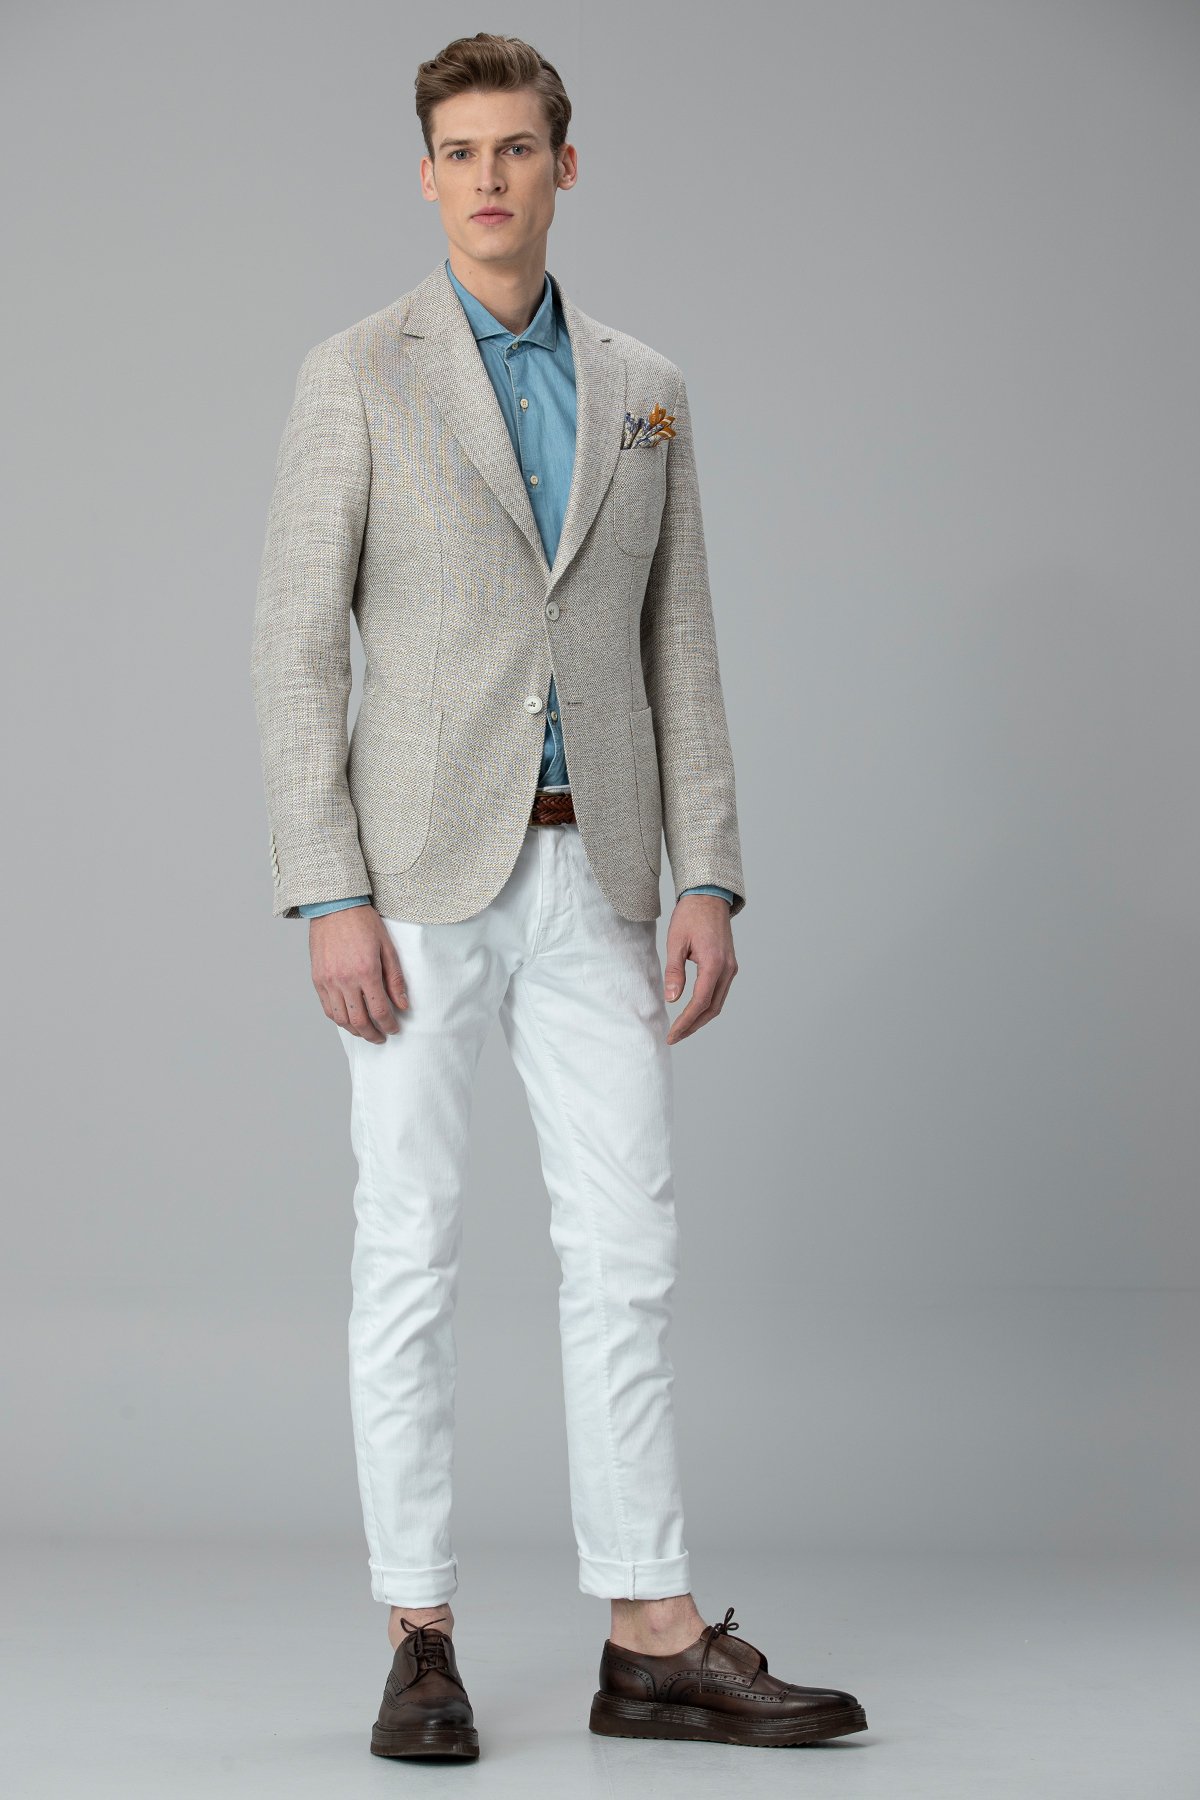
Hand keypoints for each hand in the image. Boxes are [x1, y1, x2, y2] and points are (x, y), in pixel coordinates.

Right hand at [309, 904, 408, 1041]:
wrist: (335, 907)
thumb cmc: (363, 923)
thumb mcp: (387, 948)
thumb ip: (395, 979)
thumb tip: (403, 1004)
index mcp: (366, 972)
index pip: (380, 1011)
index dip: (389, 1025)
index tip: (394, 1029)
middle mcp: (345, 980)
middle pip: (359, 1020)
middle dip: (372, 1034)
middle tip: (381, 1037)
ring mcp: (328, 981)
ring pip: (341, 1019)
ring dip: (355, 1030)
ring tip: (366, 1031)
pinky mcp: (317, 979)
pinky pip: (327, 1008)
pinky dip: (339, 1019)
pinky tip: (348, 1019)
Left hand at [663, 894, 737, 1044]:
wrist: (709, 897)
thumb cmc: (690, 916)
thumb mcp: (676, 942)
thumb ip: (674, 972)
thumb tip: (671, 999)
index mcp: (714, 963)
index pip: (700, 1002)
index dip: (686, 1022)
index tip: (672, 1034)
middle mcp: (727, 969)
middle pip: (712, 1008)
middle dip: (693, 1025)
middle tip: (674, 1037)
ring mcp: (731, 968)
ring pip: (718, 1003)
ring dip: (701, 1018)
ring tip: (682, 1029)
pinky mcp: (729, 966)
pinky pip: (720, 992)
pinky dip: (707, 1006)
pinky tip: (693, 1011)